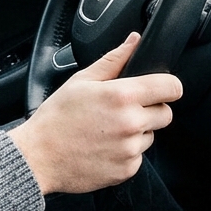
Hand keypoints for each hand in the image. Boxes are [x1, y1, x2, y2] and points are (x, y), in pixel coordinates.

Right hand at [8, 33, 181, 195]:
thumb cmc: (56, 118)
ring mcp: (130, 149)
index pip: (172, 88)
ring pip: (151, 135)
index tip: (158, 88)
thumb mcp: (81, 80)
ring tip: (106, 130)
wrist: (38, 157)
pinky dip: (125, 152)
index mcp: (122, 96)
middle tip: (122, 110)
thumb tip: (134, 41)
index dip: (167, 86)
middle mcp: (131, 123)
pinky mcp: (127, 169)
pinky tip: (103, 146)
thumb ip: (114, 59)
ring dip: (136, 132)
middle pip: (166, 113)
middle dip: (150, 109)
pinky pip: (138, 156)